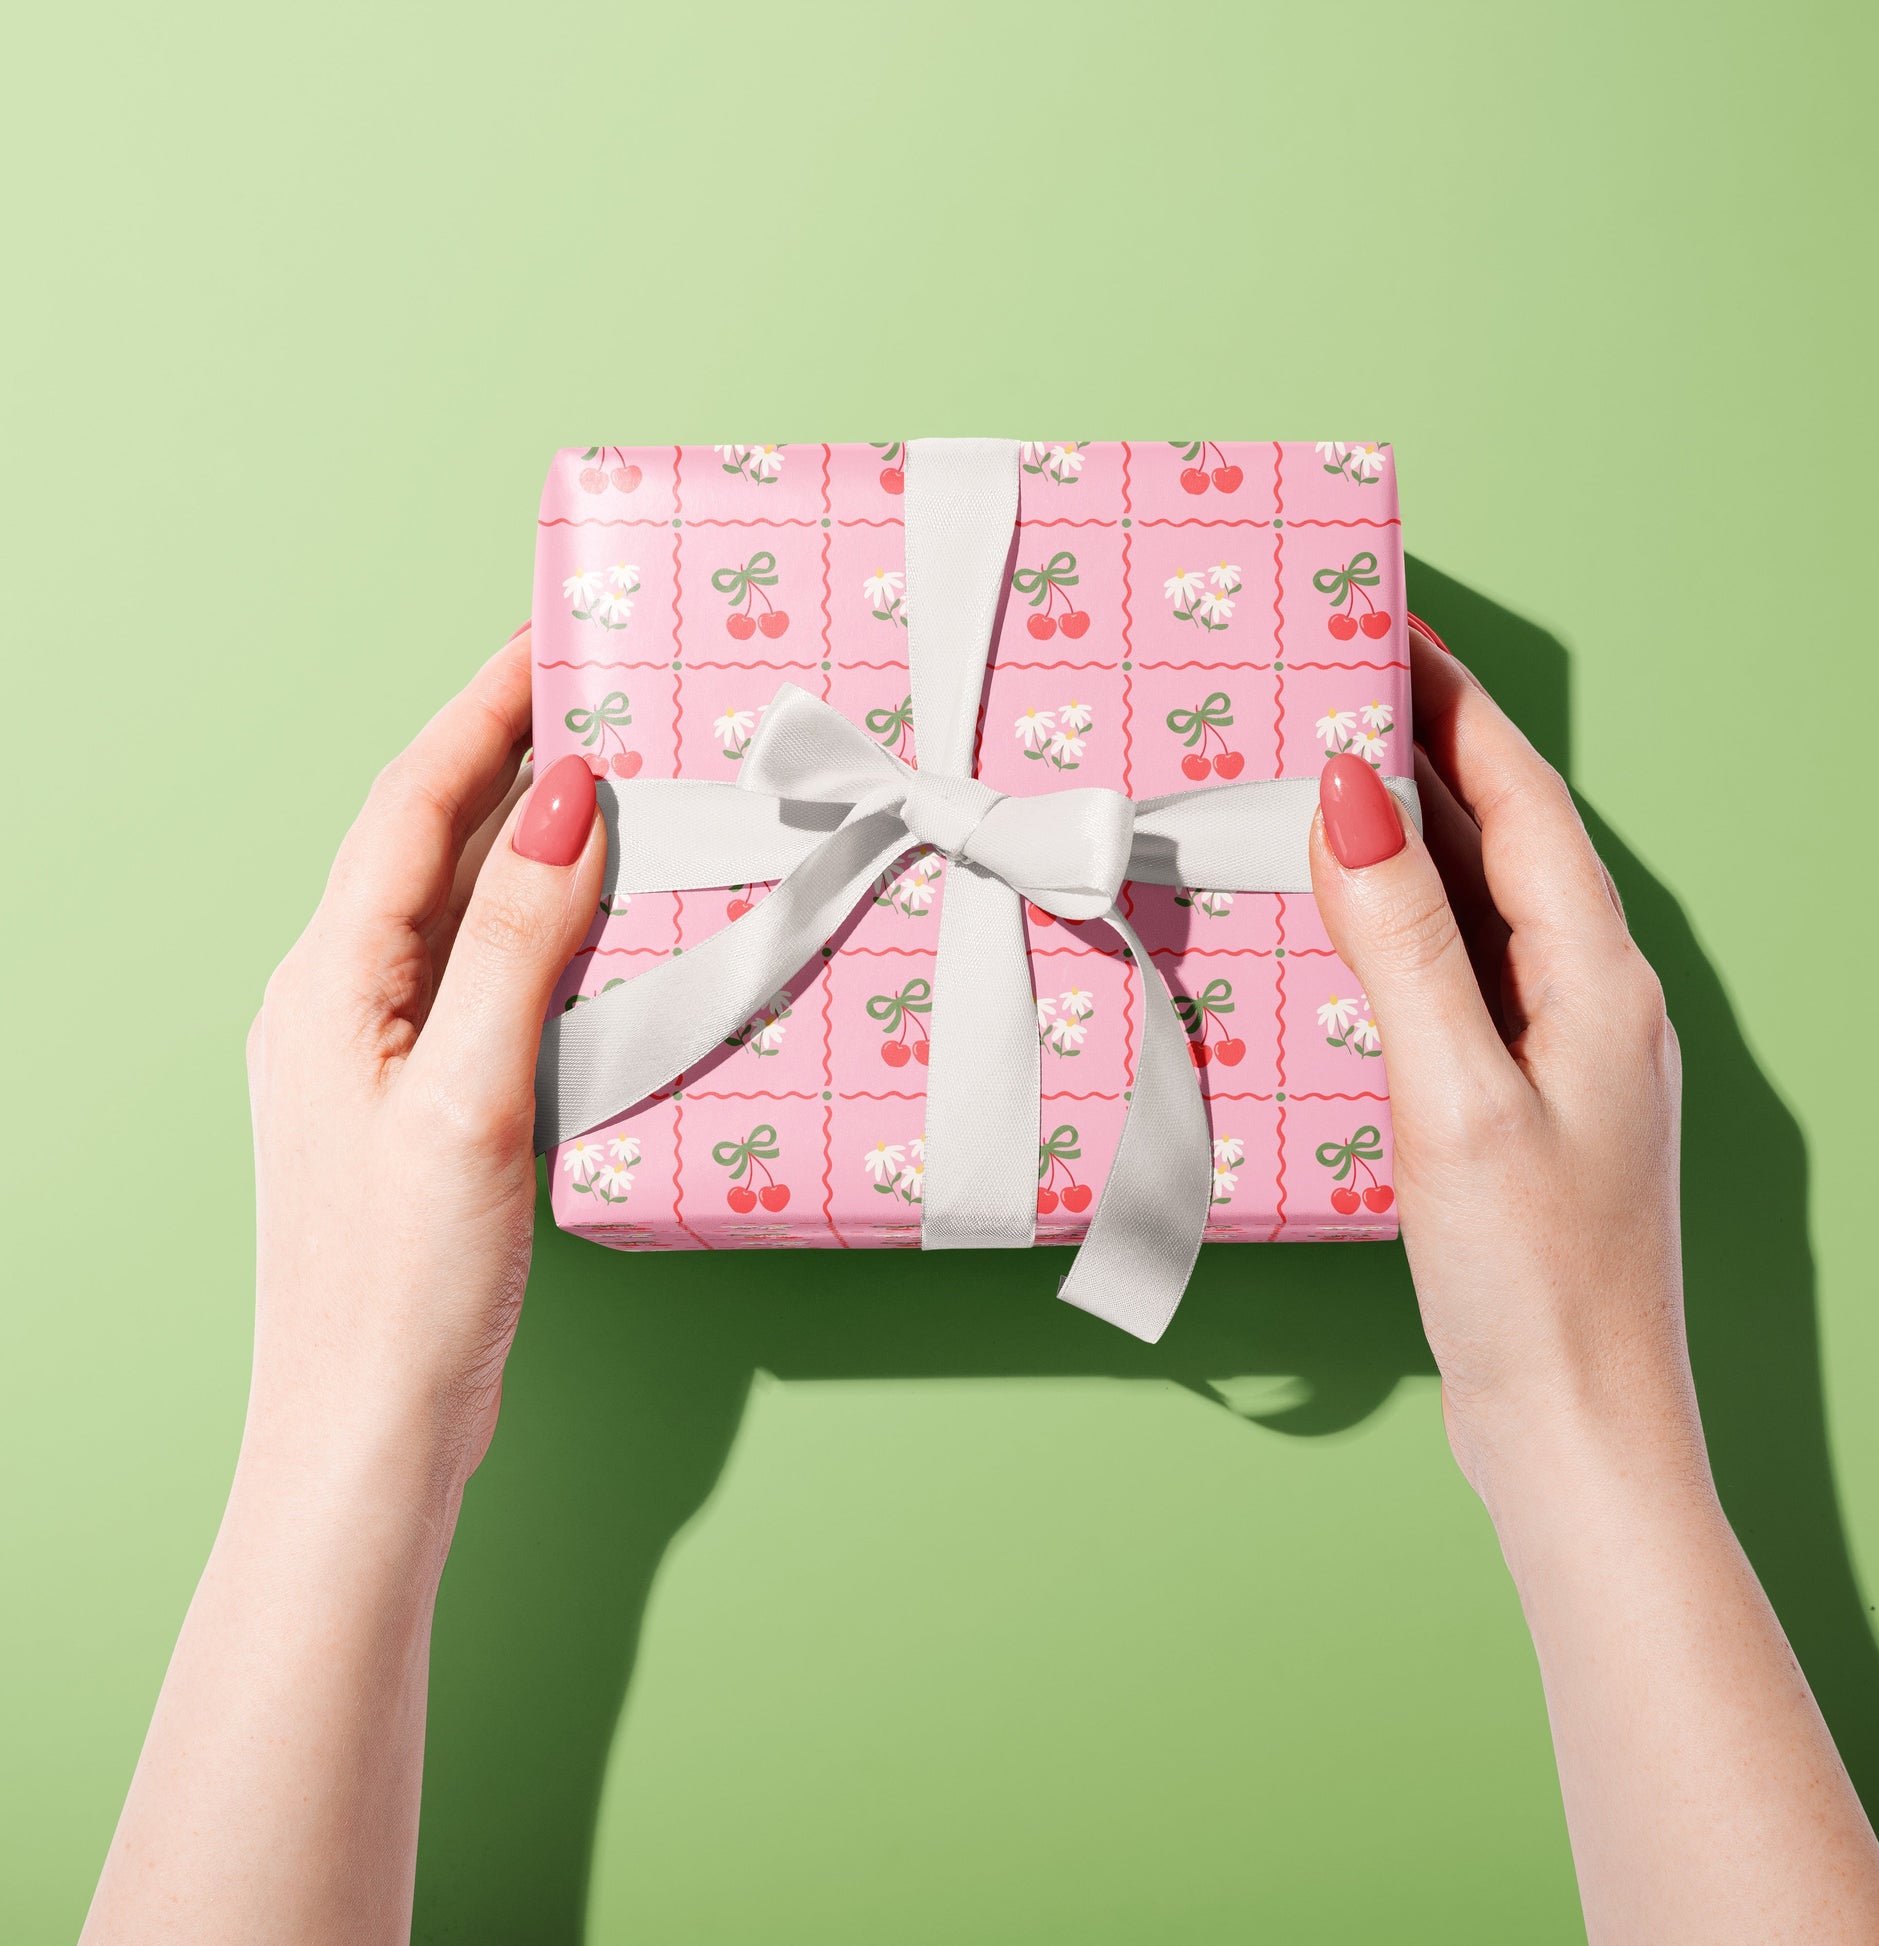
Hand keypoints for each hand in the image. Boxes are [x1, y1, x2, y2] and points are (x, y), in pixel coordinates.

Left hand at [243, 626, 603, 1498]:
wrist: (368, 1431)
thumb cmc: (401, 1281)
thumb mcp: (465, 1097)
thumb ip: (513, 942)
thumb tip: (562, 796)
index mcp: (329, 982)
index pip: (409, 804)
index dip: (479, 710)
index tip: (551, 638)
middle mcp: (340, 1000)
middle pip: (429, 841)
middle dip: (511, 757)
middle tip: (607, 697)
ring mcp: (377, 1054)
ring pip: (458, 908)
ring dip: (532, 841)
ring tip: (622, 790)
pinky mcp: (421, 1102)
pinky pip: (483, 975)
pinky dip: (543, 928)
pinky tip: (604, 931)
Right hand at [1309, 625, 1690, 1501]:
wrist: (1579, 1434)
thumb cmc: (1534, 1280)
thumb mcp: (1455, 1096)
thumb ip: (1404, 940)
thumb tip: (1355, 793)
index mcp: (1595, 977)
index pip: (1517, 797)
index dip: (1453, 701)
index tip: (1387, 624)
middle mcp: (1591, 999)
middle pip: (1502, 839)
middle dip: (1423, 752)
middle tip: (1334, 686)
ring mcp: (1559, 1055)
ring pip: (1477, 908)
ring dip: (1407, 839)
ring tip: (1324, 783)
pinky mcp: (1520, 1106)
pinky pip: (1456, 977)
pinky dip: (1398, 930)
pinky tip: (1344, 935)